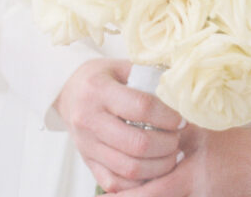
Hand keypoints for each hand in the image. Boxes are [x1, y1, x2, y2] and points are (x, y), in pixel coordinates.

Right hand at [54, 59, 183, 192]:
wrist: (69, 91)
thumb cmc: (101, 77)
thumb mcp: (121, 66)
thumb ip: (147, 76)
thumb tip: (179, 90)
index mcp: (99, 90)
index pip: (141, 107)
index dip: (167, 116)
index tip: (182, 119)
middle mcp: (89, 120)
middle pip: (137, 144)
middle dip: (166, 144)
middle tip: (178, 138)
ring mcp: (87, 145)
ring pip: (129, 169)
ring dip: (158, 166)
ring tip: (172, 155)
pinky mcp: (87, 163)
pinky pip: (116, 183)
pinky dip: (140, 182)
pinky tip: (154, 169)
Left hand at [111, 121, 250, 195]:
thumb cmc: (240, 144)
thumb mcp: (206, 132)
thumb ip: (179, 131)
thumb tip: (152, 124)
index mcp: (190, 177)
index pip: (150, 192)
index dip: (125, 195)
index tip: (106, 190)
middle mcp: (193, 194)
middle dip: (133, 195)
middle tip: (110, 187)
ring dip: (150, 191)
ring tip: (127, 184)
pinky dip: (165, 191)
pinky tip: (156, 182)